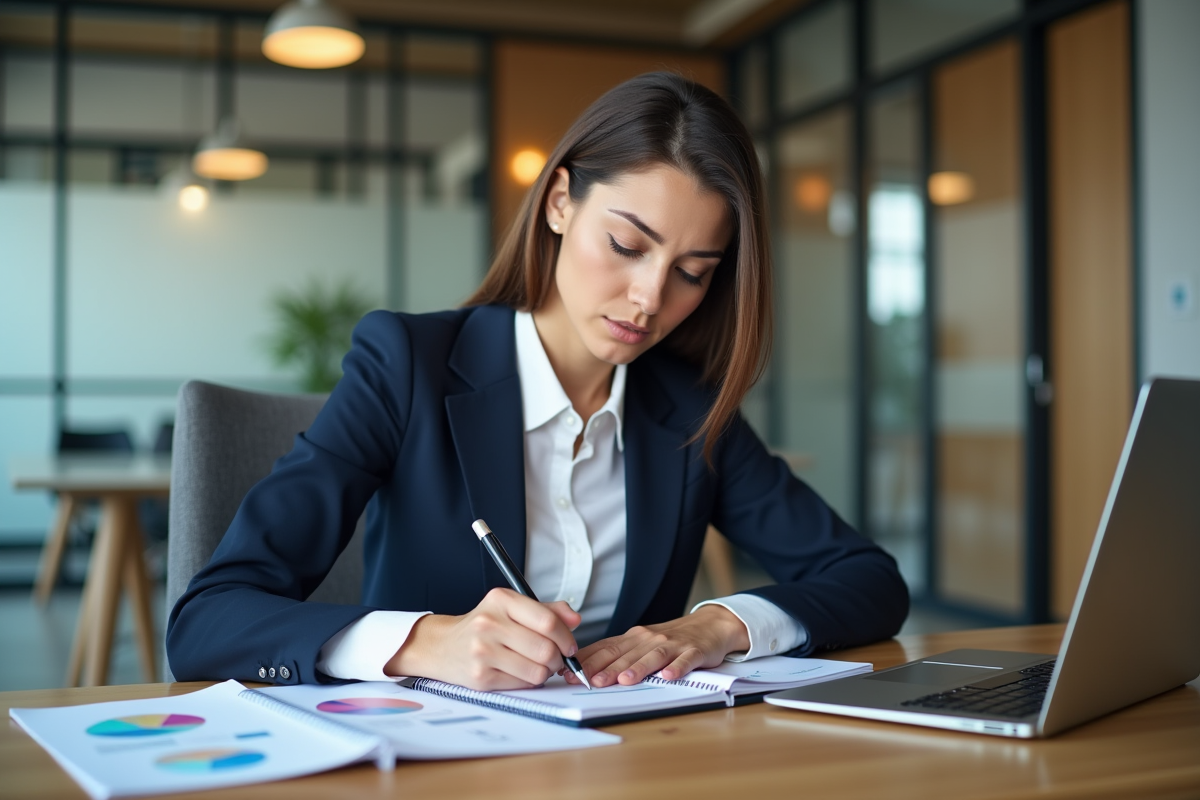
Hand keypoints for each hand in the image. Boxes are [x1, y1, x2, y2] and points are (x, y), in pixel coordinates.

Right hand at [385, 588, 580, 690]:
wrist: (442, 646)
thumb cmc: (482, 626)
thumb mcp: (510, 608)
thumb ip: (546, 610)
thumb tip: (575, 619)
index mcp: (500, 600)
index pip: (547, 621)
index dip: (566, 637)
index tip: (570, 645)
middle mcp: (489, 624)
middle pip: (545, 649)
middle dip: (558, 658)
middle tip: (556, 659)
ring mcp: (483, 652)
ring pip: (537, 670)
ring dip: (546, 672)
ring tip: (538, 665)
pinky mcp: (480, 678)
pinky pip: (522, 684)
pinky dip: (529, 681)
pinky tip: (521, 672)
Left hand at [566, 605, 749, 687]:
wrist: (709, 625)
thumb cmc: (670, 639)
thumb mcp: (641, 643)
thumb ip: (618, 655)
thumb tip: (584, 669)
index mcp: (634, 638)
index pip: (606, 648)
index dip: (588, 661)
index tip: (569, 672)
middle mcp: (649, 639)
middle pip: (626, 654)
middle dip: (607, 668)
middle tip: (591, 681)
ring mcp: (673, 644)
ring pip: (653, 656)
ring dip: (638, 668)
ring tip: (625, 680)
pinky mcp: (694, 651)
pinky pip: (685, 660)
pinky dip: (677, 668)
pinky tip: (669, 676)